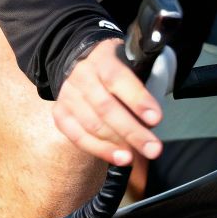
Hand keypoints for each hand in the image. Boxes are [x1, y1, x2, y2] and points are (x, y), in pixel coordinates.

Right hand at [52, 39, 163, 165]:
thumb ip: (142, 86)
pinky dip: (99, 150)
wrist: (79, 66)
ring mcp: (69, 95)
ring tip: (134, 157)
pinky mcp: (61, 114)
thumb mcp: (129, 65)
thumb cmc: (114, 72)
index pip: (118, 79)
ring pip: (92, 125)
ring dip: (116, 145)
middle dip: (132, 131)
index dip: (137, 99)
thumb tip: (154, 120)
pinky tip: (117, 158)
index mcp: (103, 59)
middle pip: (106, 107)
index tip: (155, 119)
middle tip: (153, 149)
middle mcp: (82, 76)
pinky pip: (78, 136)